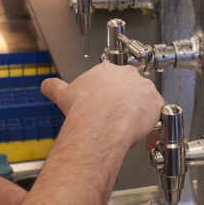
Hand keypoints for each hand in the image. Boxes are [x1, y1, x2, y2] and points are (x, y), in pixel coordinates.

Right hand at [41, 62, 162, 149]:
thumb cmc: (84, 108)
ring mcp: (144, 87)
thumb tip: (46, 86)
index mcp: (106, 70)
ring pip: (144, 99)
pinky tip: (141, 134)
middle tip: (115, 118)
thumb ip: (54, 87)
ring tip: (127, 128)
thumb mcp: (63, 94)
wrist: (100, 122)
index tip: (105, 104)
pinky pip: (157, 112)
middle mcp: (127, 74)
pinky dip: (151, 123)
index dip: (108, 94)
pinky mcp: (155, 102)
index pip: (110, 78)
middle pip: (129, 87)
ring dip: (138, 112)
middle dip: (124, 102)